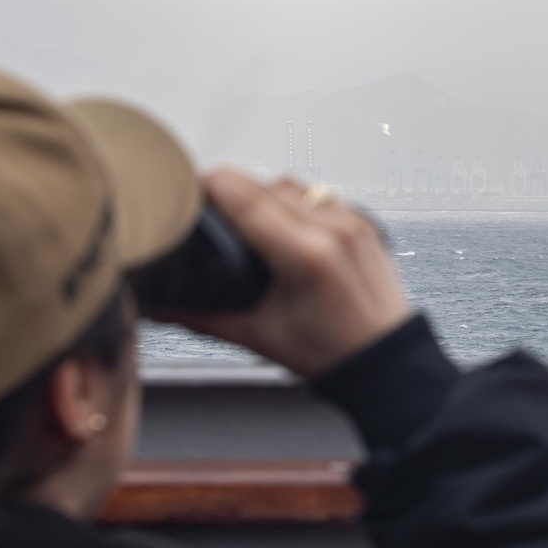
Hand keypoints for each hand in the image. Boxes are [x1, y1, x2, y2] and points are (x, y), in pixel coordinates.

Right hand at [157, 169, 410, 376]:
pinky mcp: (365, 223)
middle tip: (210, 213)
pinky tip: (284, 227)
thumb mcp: (259, 337)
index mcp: (305, 254)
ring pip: (292, 185)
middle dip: (231, 192)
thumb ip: (203, 318)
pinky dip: (295, 203)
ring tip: (246, 221)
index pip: (242, 195)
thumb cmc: (332, 355)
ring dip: (264, 193)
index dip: (206, 186)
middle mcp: (332, 229)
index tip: (185, 191)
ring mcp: (353, 222)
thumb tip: (161, 308)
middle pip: (263, 183)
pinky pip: (319, 196)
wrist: (386, 364)